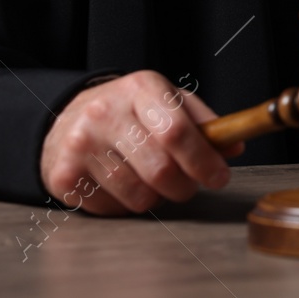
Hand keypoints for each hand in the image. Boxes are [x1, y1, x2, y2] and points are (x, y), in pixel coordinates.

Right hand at [40, 69, 239, 214]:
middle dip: (184, 187)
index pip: (176, 130)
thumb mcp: (166, 100)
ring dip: (156, 199)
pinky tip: (123, 186)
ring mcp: (80, 144)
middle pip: (160, 169)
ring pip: (138, 195)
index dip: (203, 160)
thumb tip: (235, 146)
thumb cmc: (130, 111)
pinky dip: (126, 206)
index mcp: (139, 88)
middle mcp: (105, 112)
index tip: (220, 177)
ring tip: (152, 182)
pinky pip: (112, 209)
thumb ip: (203, 122)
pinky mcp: (63, 175)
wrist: (68, 117)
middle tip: (187, 186)